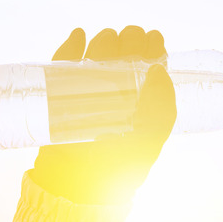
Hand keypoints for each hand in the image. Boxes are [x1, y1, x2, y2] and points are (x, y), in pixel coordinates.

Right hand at [30, 26, 176, 203]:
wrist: (79, 183)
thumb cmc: (120, 165)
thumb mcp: (151, 139)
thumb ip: (162, 106)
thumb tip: (158, 70)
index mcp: (142, 96)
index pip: (150, 60)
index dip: (152, 45)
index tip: (153, 41)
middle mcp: (117, 87)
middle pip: (125, 49)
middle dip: (130, 39)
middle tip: (131, 45)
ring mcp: (88, 86)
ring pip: (98, 50)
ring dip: (106, 40)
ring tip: (108, 45)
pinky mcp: (60, 89)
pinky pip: (64, 61)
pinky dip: (72, 46)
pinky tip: (80, 38)